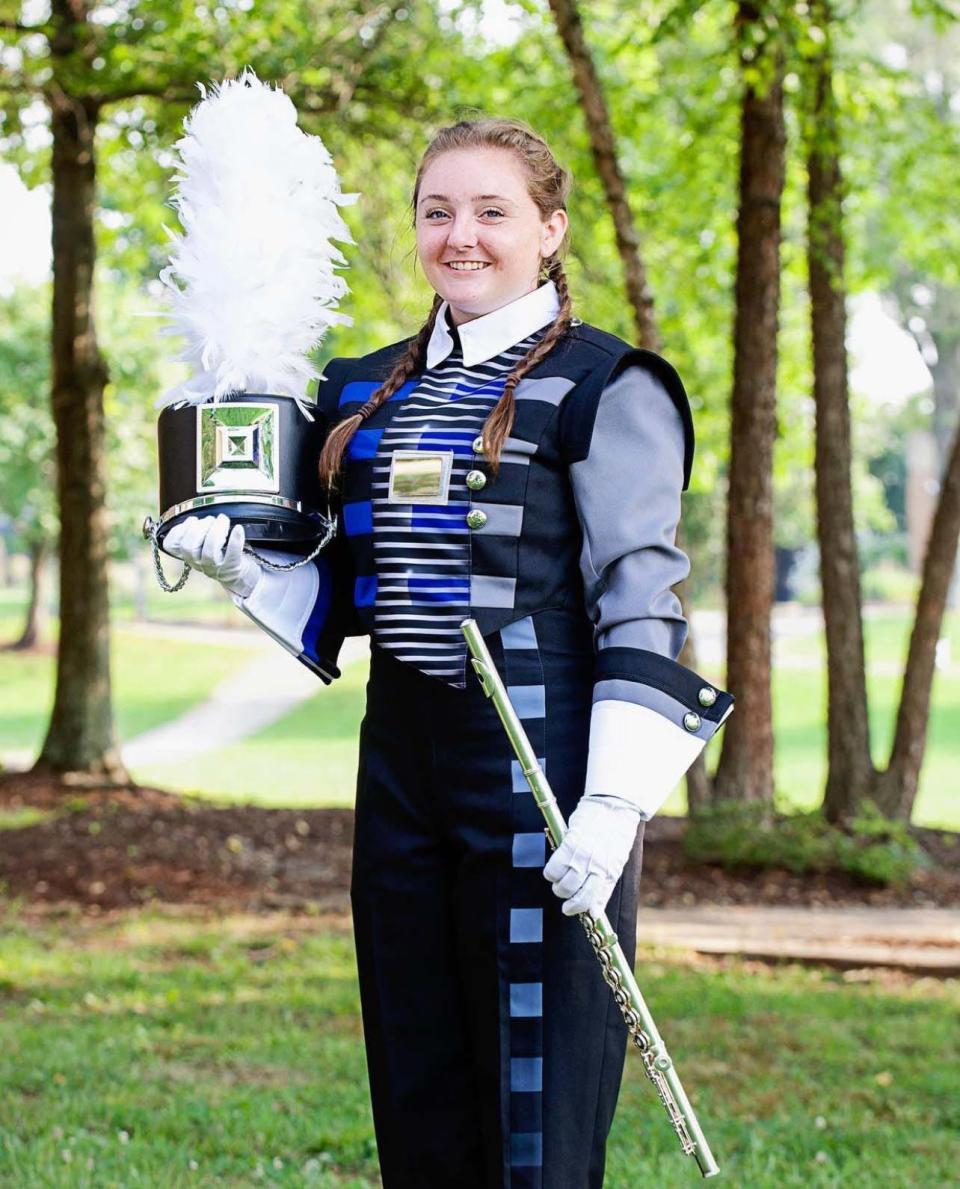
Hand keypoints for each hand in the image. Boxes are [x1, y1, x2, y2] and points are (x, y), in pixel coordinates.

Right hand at [163, 513, 261, 598]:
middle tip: (211, 519)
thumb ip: (196, 531)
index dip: (177, 530)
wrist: (236, 573)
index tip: (192, 520)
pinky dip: (235, 539)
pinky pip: (232, 554)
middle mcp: (197, 562)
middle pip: (189, 547)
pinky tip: (238, 528)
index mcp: (187, 554)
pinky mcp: (231, 567)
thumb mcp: (202, 543)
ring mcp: (213, 567)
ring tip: (222, 520)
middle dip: (199, 527)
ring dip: (215, 531)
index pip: (171, 546)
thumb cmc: (218, 552)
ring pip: (209, 551)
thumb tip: (196, 516)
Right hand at [542, 795, 640, 917]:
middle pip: (578, 898)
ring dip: (558, 887)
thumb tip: (595, 912)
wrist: (614, 806)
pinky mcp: (570, 845)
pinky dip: (551, 873)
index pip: (595, 902)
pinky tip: (554, 869)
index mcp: (610, 874)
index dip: (582, 910)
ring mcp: (583, 858)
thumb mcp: (615, 863)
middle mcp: (597, 869)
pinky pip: (553, 870)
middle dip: (568, 900)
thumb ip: (604, 885)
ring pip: (563, 887)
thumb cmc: (615, 834)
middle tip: (565, 891)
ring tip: (559, 878)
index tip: (572, 909)